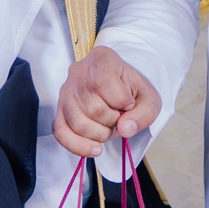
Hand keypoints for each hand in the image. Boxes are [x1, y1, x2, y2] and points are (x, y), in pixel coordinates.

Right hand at [54, 45, 162, 159]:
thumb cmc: (132, 91)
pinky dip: (79, 146)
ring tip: (109, 126)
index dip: (121, 101)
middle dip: (112, 121)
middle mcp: (78, 71)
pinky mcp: (60, 110)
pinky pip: (62, 133)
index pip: (104, 83)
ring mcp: (66, 91)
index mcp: (102, 59)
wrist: (119, 90)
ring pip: (78, 123)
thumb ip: (144, 112)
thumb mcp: (149, 98)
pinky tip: (95, 148)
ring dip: (100, 134)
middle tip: (119, 117)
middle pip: (93, 108)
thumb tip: (125, 128)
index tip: (129, 102)